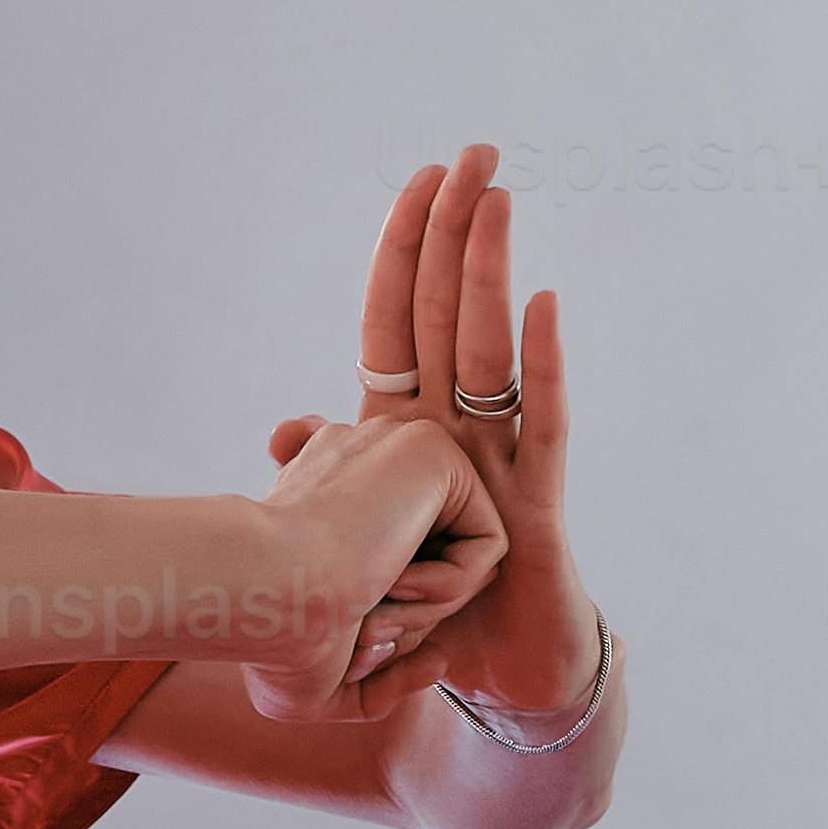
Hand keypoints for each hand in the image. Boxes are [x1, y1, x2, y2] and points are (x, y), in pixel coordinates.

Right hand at [239, 409, 506, 721]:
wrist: (257, 594)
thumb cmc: (272, 642)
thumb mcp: (319, 679)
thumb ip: (375, 675)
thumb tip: (439, 660)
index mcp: (326, 492)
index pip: (390, 538)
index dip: (393, 598)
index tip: (351, 633)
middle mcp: (363, 458)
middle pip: (433, 559)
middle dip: (408, 612)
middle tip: (358, 628)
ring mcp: (396, 450)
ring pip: (463, 554)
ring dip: (426, 607)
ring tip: (371, 610)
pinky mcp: (434, 456)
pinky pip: (489, 545)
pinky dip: (449, 588)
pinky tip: (389, 580)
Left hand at [263, 141, 606, 734]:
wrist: (499, 678)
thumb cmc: (435, 609)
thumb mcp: (363, 542)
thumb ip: (329, 483)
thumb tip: (284, 430)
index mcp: (410, 434)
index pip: (402, 323)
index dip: (405, 251)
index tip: (418, 178)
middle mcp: (461, 432)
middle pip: (453, 313)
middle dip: (459, 230)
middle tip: (476, 151)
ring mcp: (503, 463)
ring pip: (494, 350)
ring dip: (491, 273)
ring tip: (497, 199)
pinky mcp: (536, 506)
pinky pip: (543, 423)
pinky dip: (541, 364)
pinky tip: (540, 306)